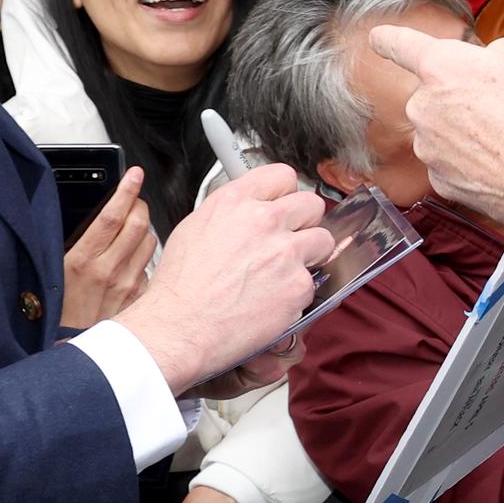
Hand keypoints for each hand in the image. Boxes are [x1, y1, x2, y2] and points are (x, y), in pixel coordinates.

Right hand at [59, 167, 155, 328]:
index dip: (126, 189)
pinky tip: (133, 259)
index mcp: (83, 261)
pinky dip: (144, 255)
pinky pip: (150, 266)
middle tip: (134, 199)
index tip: (133, 175)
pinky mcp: (140, 297)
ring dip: (144, 228)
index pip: (113, 215)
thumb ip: (76, 245)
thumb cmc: (58, 313)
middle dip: (139, 203)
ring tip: (133, 228)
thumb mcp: (55, 272)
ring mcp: (128, 285)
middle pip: (138, 222)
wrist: (69, 353)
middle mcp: (110, 272)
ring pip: (150, 241)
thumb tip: (97, 218)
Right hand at [118, 169, 332, 393]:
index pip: (283, 175)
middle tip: (289, 240)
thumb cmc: (180, 286)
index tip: (284, 206)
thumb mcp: (194, 227)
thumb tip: (248, 210)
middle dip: (304, 222)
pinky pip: (312, 282)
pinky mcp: (298, 285)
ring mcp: (285, 252)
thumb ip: (231, 212)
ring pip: (322, 240)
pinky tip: (272, 300)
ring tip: (285, 271)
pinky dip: (296, 293)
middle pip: (311, 204)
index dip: (285, 193)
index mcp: (236, 201)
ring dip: (310, 254)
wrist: (180, 327)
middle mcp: (264, 220)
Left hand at [368, 27, 503, 225]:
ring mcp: (428, 146)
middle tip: (502, 104)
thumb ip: (496, 50)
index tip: (377, 38)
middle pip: (433, 92)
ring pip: (442, 127)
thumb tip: (486, 63)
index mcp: (441, 67)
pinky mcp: (438, 179)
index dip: (389, 39)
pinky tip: (497, 159)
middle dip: (460, 94)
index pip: (400, 44)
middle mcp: (423, 106)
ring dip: (465, 128)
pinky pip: (450, 159)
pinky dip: (469, 158)